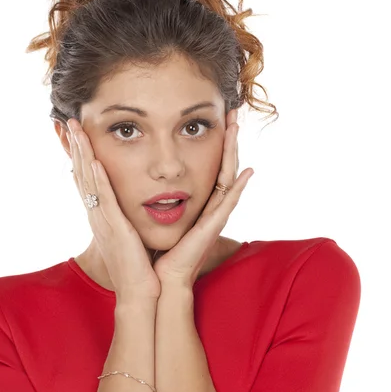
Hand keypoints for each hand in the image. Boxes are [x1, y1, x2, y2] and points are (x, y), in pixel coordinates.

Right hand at [61, 118, 161, 303]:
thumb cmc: (139, 266)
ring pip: (88, 181)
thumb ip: (128, 216)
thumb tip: (134, 204)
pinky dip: (97, 180)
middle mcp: (97, 214)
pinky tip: (94, 161)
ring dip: (82, 154)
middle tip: (67, 121)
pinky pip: (103, 200)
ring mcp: (103, 220)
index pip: (86, 178)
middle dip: (75, 147)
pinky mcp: (114, 228)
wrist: (139, 292)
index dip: (79, 155)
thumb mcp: (130, 234)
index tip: (75, 132)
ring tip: (76, 129)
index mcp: (102, 215)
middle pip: (81, 174)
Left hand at [153, 112, 252, 289]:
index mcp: (197, 203)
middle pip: (222, 165)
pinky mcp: (212, 229)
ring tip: (237, 128)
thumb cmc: (157, 249)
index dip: (214, 142)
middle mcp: (209, 207)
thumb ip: (154, 197)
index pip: (209, 165)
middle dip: (228, 139)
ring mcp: (214, 217)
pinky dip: (239, 189)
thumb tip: (141, 177)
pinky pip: (228, 204)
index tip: (216, 117)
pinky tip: (249, 172)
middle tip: (233, 112)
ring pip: (228, 177)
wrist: (159, 279)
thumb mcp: (154, 215)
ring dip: (234, 152)